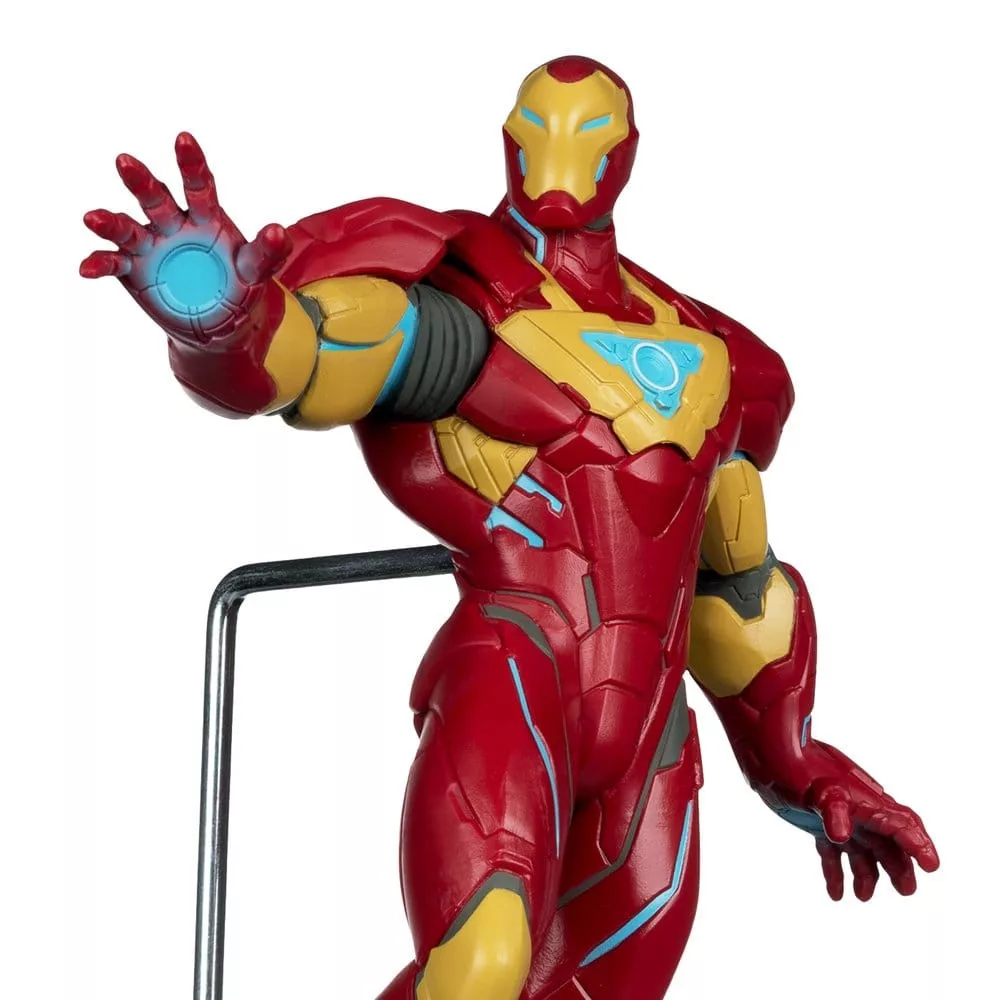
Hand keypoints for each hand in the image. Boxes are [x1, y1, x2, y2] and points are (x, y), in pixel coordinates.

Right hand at [81, 133, 291, 343]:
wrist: (219, 324)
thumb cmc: (239, 286)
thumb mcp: (255, 270)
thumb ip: (267, 252)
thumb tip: (277, 231)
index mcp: (204, 217)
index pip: (199, 186)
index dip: (191, 164)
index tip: (184, 138)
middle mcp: (173, 223)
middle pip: (156, 197)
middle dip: (141, 180)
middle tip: (125, 161)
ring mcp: (150, 245)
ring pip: (127, 226)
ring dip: (110, 221)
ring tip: (93, 218)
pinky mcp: (133, 270)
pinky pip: (113, 263)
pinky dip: (99, 263)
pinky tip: (87, 268)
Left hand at [804, 745, 938, 901]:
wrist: (771, 755)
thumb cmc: (798, 768)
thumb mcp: (819, 790)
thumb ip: (834, 810)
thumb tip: (840, 835)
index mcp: (867, 803)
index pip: (902, 826)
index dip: (919, 845)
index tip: (931, 866)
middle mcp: (858, 811)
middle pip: (887, 844)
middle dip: (899, 867)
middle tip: (904, 890)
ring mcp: (838, 818)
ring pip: (862, 852)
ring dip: (867, 875)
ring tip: (863, 897)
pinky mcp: (817, 824)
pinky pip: (833, 854)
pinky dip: (836, 873)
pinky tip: (835, 894)